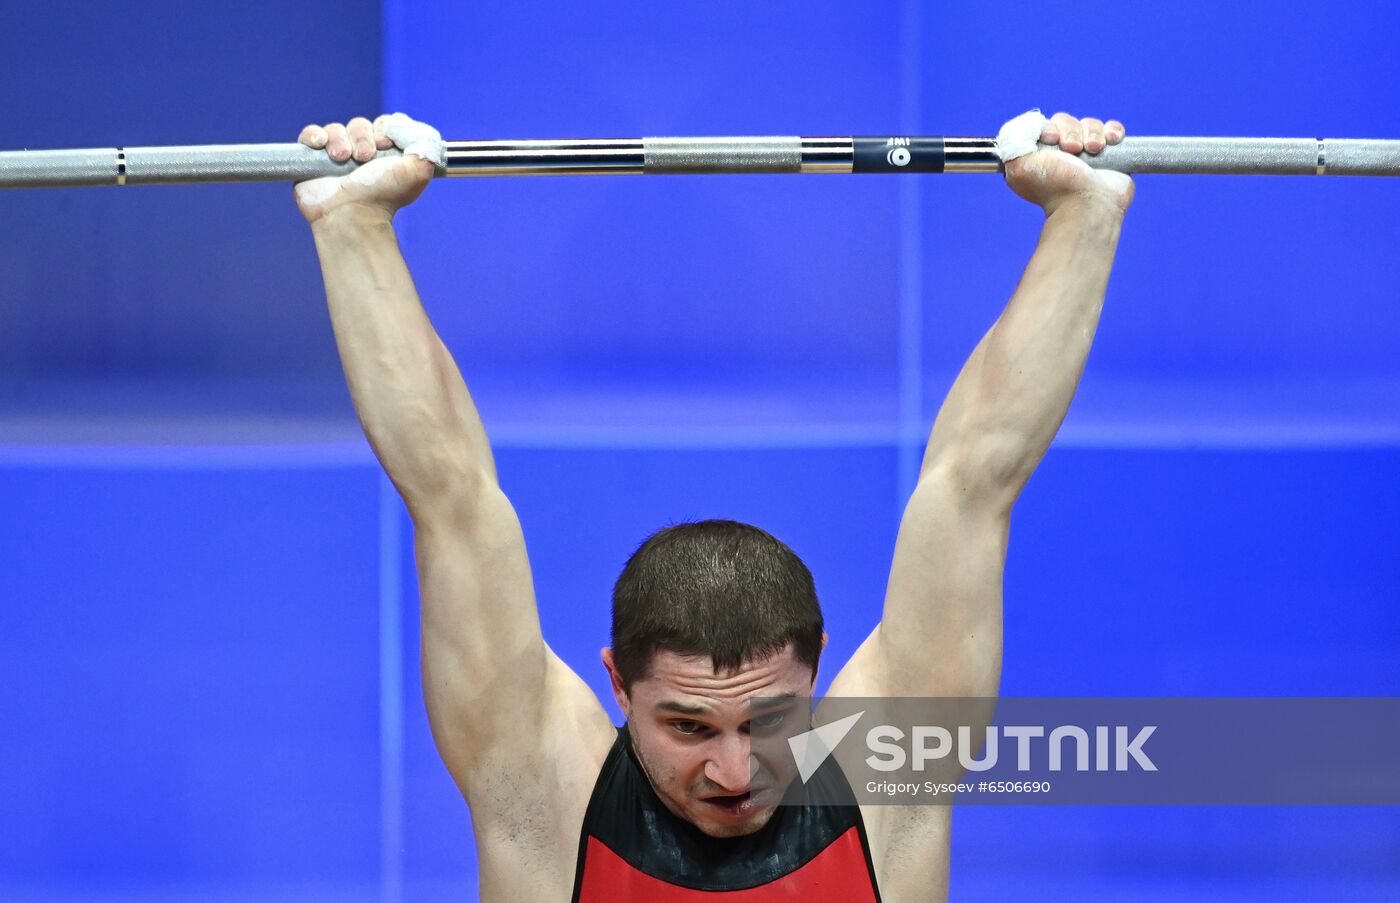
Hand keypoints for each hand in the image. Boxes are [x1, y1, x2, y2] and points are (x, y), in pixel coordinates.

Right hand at [294, 114, 435, 224]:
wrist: (353, 214)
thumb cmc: (384, 195)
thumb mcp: (417, 171)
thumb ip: (425, 148)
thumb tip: (419, 131)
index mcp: (385, 155)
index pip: (382, 125)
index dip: (383, 129)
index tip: (385, 144)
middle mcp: (360, 155)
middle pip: (359, 124)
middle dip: (362, 137)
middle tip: (364, 158)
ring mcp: (334, 157)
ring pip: (335, 129)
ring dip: (340, 140)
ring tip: (342, 158)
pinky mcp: (311, 160)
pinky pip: (309, 134)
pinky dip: (314, 135)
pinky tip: (320, 145)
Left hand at [1005, 113, 1134, 215]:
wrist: (1088, 204)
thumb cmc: (1055, 188)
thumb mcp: (1018, 166)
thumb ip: (1013, 142)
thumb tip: (1024, 126)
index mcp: (1040, 157)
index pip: (1044, 126)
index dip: (1050, 128)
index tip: (1051, 139)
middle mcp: (1062, 156)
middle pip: (1067, 122)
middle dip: (1071, 131)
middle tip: (1073, 149)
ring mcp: (1087, 155)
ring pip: (1090, 124)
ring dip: (1092, 133)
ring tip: (1094, 149)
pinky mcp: (1110, 156)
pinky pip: (1112, 129)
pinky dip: (1112, 131)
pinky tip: (1110, 141)